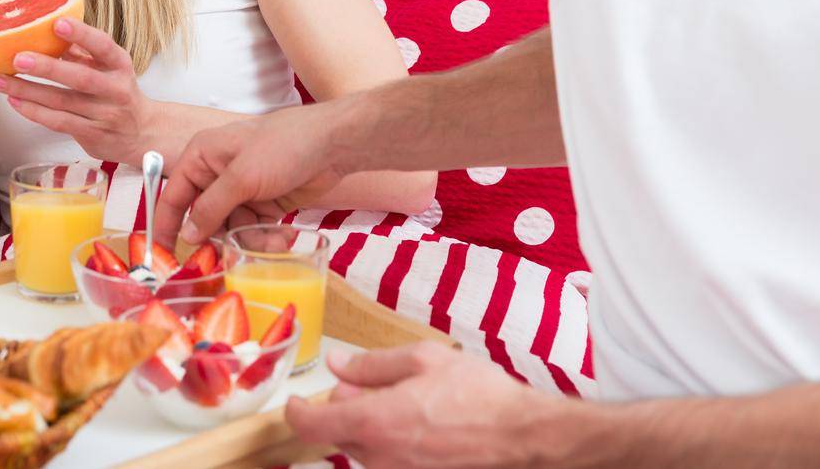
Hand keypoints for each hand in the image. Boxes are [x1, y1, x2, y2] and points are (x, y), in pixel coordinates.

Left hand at [0, 18, 162, 164]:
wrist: (143, 133)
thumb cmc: (118, 92)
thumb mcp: (109, 67)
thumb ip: (83, 50)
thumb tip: (48, 30)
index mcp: (119, 65)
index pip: (103, 46)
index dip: (82, 34)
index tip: (58, 23)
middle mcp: (114, 89)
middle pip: (80, 78)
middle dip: (47, 68)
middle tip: (18, 58)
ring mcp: (103, 114)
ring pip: (61, 102)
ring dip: (28, 91)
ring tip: (0, 79)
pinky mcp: (91, 134)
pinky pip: (58, 122)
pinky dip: (34, 112)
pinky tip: (14, 101)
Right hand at [153, 103, 340, 245]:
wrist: (333, 145)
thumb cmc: (283, 146)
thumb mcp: (241, 177)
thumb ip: (210, 208)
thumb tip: (187, 235)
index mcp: (202, 157)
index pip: (174, 195)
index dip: (167, 225)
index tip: (164, 254)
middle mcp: (218, 174)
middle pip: (206, 219)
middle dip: (224, 237)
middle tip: (237, 251)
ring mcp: (242, 190)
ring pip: (232, 229)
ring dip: (252, 239)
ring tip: (275, 239)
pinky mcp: (264, 203)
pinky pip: (254, 230)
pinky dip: (267, 237)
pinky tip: (285, 234)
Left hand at [286, 343, 559, 468]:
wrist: (525, 437)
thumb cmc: (480, 395)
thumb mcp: (423, 360)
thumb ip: (372, 364)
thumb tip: (338, 364)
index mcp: (375, 421)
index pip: (312, 425)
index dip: (295, 412)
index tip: (294, 401)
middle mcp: (381, 457)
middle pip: (339, 436)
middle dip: (343, 411)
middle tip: (366, 388)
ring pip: (364, 451)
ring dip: (370, 428)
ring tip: (406, 405)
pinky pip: (389, 462)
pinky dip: (392, 444)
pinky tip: (420, 427)